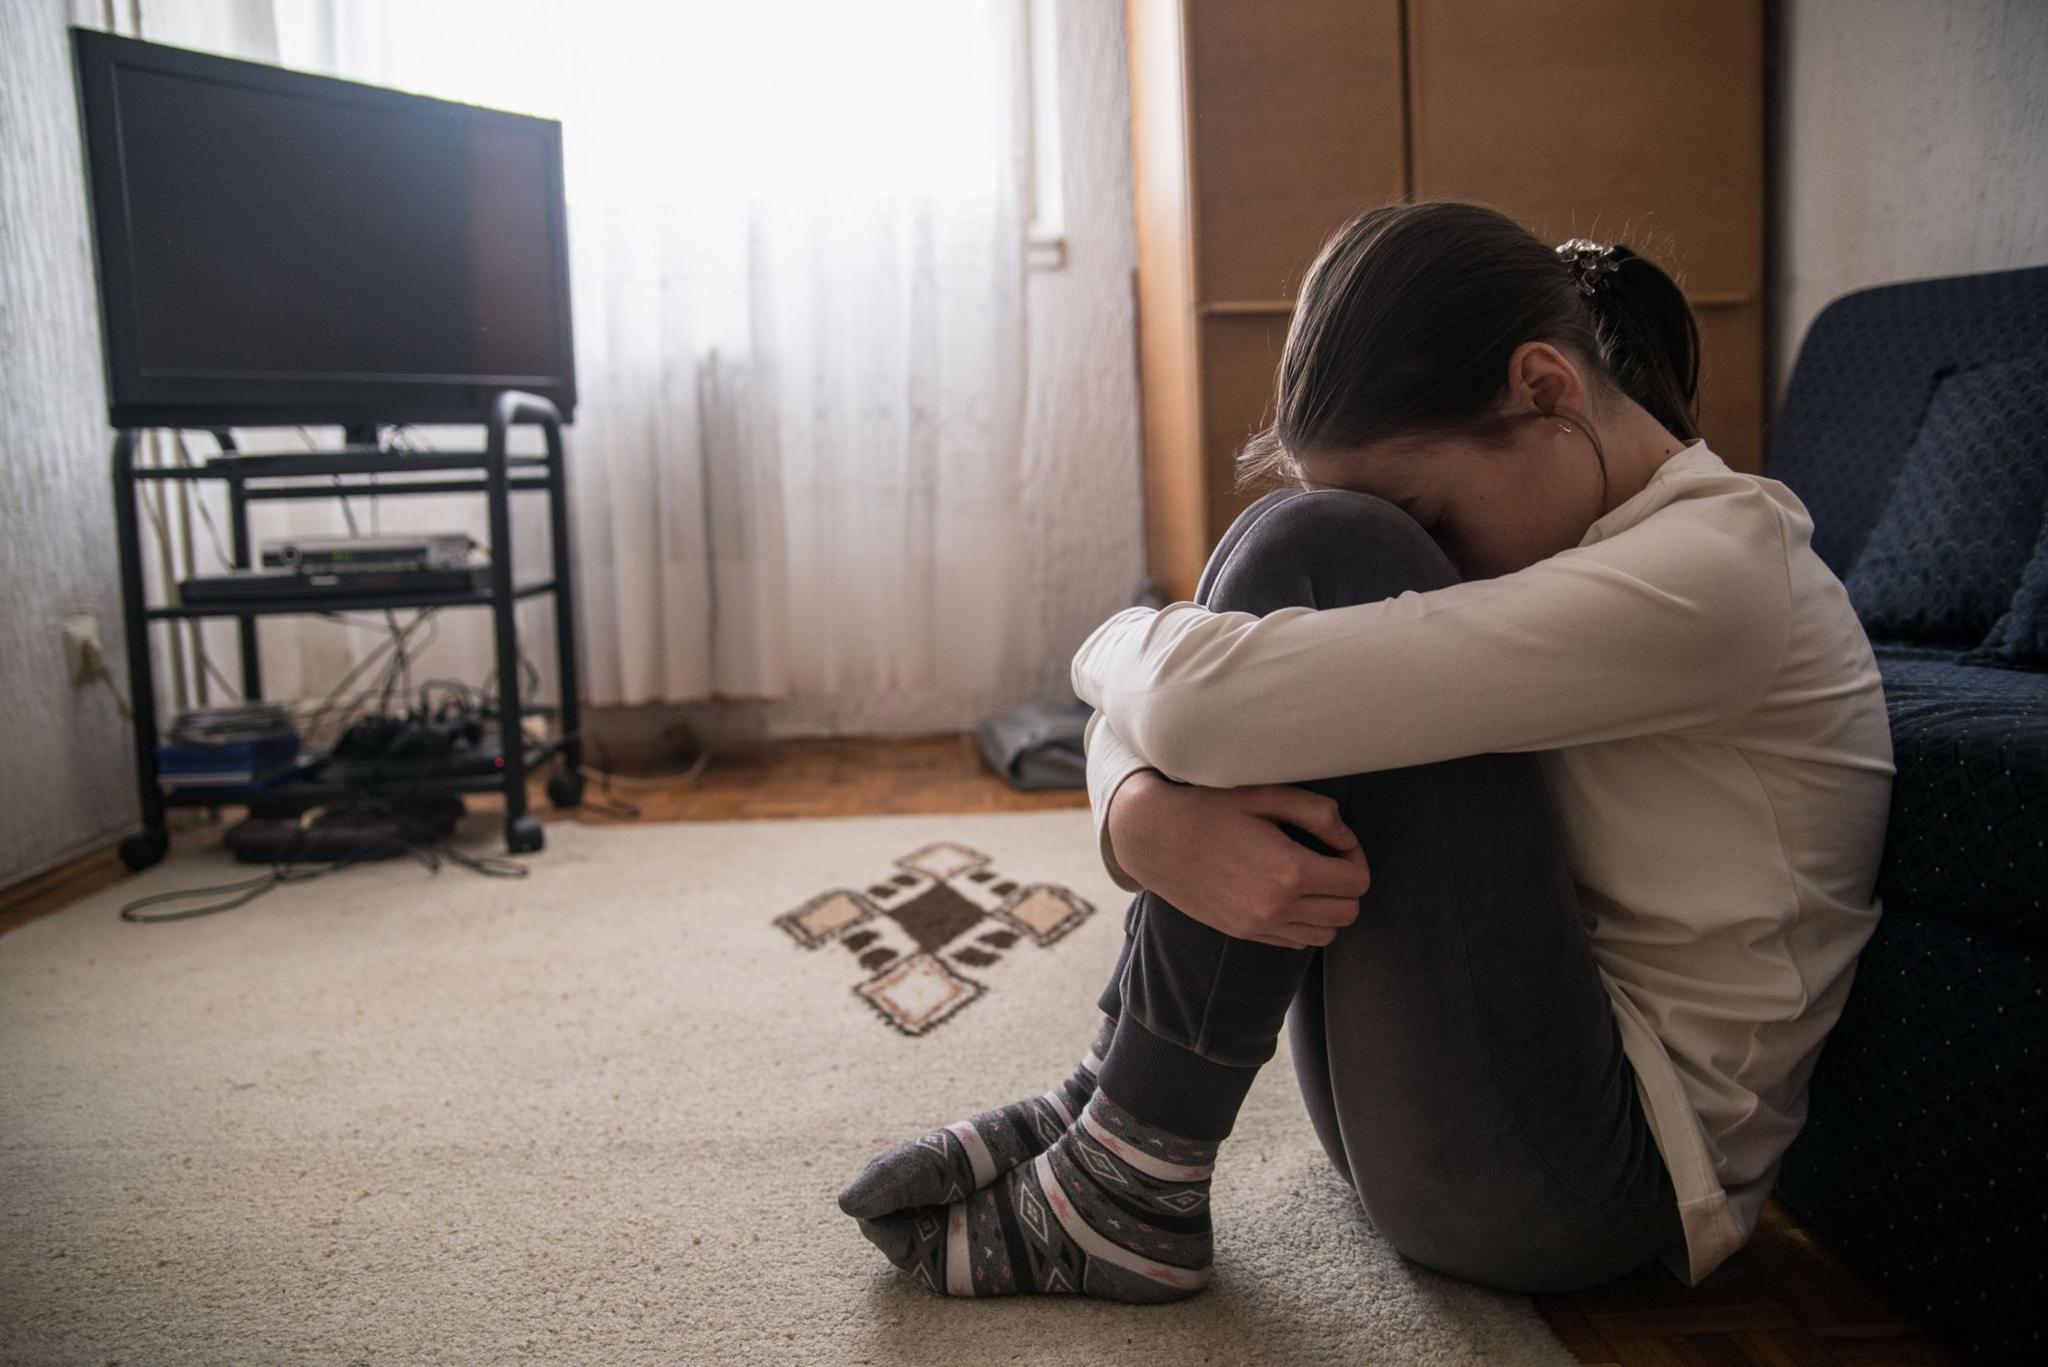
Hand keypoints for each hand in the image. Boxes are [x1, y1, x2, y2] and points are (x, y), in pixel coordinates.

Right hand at [1106, 771, 1370, 949]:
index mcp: (1290, 871)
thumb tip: (1346, 838)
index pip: (1357, 881)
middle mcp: (1277, 907)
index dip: (1356, 857)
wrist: (1152, 836)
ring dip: (1328, 909)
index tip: (1337, 841)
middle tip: (1327, 859)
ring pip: (1325, 935)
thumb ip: (1317, 812)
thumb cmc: (1208, 807)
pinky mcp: (1242, 933)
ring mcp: (1258, 926)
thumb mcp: (1265, 794)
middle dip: (1347, 885)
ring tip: (1309, 879)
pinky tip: (1286, 894)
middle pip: (1348, 913)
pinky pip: (1294, 942)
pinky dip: (1303, 923)